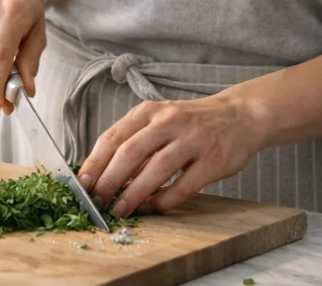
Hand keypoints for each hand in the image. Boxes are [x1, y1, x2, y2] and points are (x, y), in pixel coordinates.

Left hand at [76, 94, 268, 216]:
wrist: (239, 116)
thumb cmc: (191, 123)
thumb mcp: (159, 121)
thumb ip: (135, 142)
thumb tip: (103, 173)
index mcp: (149, 112)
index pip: (113, 136)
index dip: (95, 162)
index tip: (81, 183)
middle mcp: (169, 121)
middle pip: (130, 152)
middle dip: (109, 180)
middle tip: (97, 201)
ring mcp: (192, 140)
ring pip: (155, 169)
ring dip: (134, 193)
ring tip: (120, 209)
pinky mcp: (212, 161)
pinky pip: (184, 185)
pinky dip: (165, 200)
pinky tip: (153, 208)